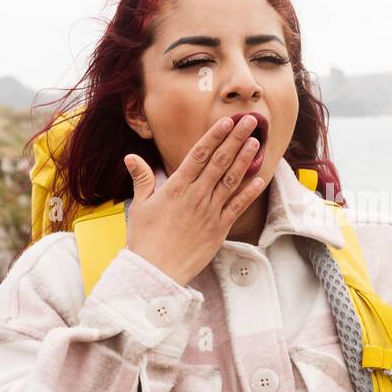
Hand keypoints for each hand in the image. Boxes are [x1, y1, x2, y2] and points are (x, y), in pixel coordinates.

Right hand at [123, 115, 267, 286]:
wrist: (155, 271)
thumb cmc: (145, 239)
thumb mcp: (140, 205)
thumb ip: (142, 178)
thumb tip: (131, 157)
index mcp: (177, 187)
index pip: (199, 154)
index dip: (215, 136)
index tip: (226, 121)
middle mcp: (196, 196)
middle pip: (220, 161)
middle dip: (236, 138)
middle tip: (250, 120)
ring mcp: (210, 212)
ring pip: (231, 180)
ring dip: (245, 159)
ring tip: (257, 141)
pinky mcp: (219, 229)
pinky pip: (237, 207)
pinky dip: (249, 192)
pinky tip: (260, 178)